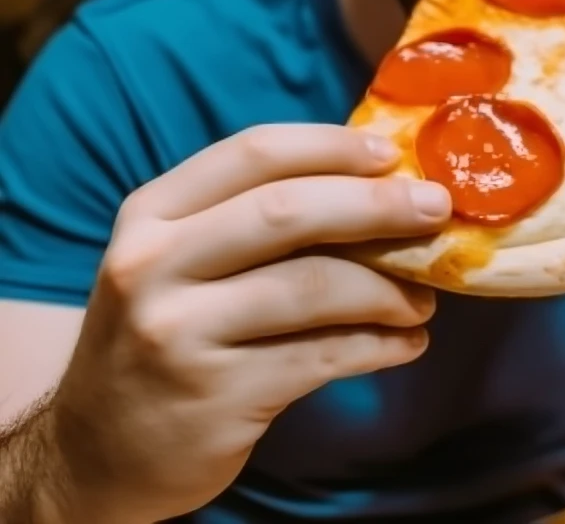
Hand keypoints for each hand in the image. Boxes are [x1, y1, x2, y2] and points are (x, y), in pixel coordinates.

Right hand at [47, 125, 450, 523]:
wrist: (95, 450)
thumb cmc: (167, 329)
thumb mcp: (184, 259)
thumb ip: (256, 219)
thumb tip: (380, 187)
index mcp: (153, 212)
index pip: (255, 153)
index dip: (333, 147)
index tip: (393, 155)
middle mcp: (154, 265)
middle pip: (287, 213)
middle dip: (376, 206)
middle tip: (436, 209)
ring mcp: (178, 334)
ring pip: (313, 288)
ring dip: (387, 289)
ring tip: (425, 299)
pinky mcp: (212, 398)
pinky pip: (321, 357)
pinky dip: (379, 346)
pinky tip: (407, 344)